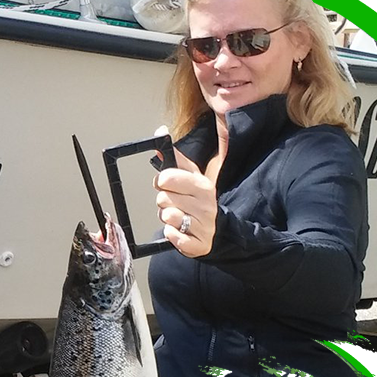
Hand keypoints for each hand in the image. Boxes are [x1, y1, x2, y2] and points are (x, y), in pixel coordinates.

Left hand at [154, 126, 216, 257]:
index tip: (165, 183)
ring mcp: (205, 226)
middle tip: (173, 203)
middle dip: (163, 202)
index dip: (161, 180)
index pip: (169, 177)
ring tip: (176, 216)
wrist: (215, 230)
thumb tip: (160, 132)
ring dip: (166, 218)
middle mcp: (206, 205)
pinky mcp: (200, 244)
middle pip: (163, 199)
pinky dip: (170, 234)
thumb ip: (173, 157)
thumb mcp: (189, 176)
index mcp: (203, 185)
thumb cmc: (197, 200)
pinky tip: (178, 231)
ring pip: (168, 217)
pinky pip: (173, 237)